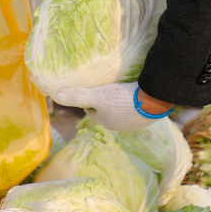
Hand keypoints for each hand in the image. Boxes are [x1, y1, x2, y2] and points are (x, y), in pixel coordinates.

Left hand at [53, 81, 175, 131]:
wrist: (154, 101)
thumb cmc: (122, 101)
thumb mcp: (97, 96)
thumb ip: (78, 95)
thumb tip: (56, 95)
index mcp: (107, 122)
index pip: (92, 113)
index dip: (87, 103)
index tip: (87, 92)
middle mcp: (121, 124)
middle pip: (107, 112)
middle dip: (103, 103)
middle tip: (101, 88)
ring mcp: (137, 120)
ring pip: (122, 109)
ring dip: (118, 101)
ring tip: (116, 87)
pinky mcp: (149, 113)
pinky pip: (136, 104)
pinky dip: (133, 98)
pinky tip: (133, 89)